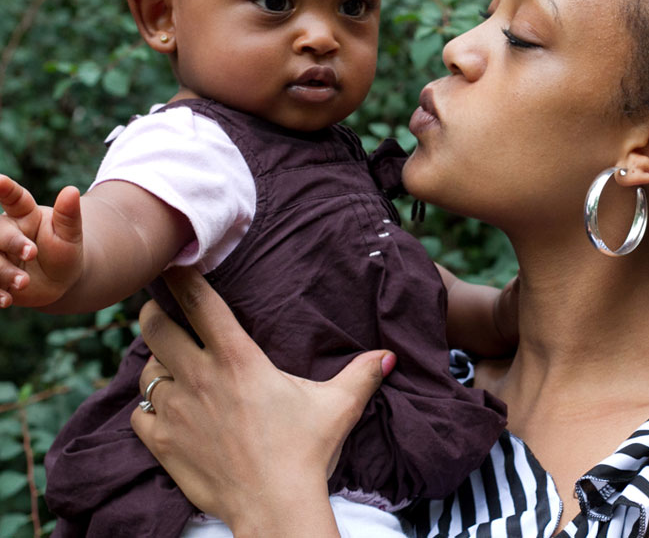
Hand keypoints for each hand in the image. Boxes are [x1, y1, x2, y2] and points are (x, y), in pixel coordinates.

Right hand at [0, 175, 82, 307]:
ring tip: (24, 283)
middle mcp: (5, 231)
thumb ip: (69, 215)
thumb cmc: (66, 250)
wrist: (60, 281)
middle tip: (32, 253)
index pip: (14, 198)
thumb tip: (72, 190)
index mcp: (25, 214)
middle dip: (12, 242)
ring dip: (3, 271)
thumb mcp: (71, 235)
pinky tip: (5, 300)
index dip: (5, 188)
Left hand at [130, 267, 394, 535]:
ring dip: (156, 364)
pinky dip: (149, 408)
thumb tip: (389, 355)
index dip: (182, 277)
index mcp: (238, 359)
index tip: (175, 264)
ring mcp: (177, 411)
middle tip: (163, 313)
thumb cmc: (306, 451)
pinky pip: (139, 414)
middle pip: (155, 327)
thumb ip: (362, 373)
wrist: (275, 505)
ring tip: (170, 366)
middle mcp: (200, 377)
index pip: (200, 303)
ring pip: (146, 371)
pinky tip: (166, 410)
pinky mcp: (163, 443)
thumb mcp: (338, 405)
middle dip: (155, 314)